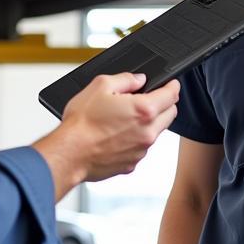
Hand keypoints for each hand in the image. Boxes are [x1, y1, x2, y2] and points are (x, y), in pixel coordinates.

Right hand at [32, 72, 179, 197]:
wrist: (69, 153)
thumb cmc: (82, 123)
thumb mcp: (100, 86)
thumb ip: (125, 79)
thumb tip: (138, 79)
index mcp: (144, 110)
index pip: (171, 95)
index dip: (173, 86)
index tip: (171, 84)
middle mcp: (148, 132)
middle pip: (170, 115)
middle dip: (164, 104)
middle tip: (150, 98)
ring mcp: (141, 151)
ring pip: (156, 132)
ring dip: (149, 123)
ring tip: (125, 117)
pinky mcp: (132, 164)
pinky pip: (141, 148)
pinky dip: (135, 139)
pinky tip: (117, 135)